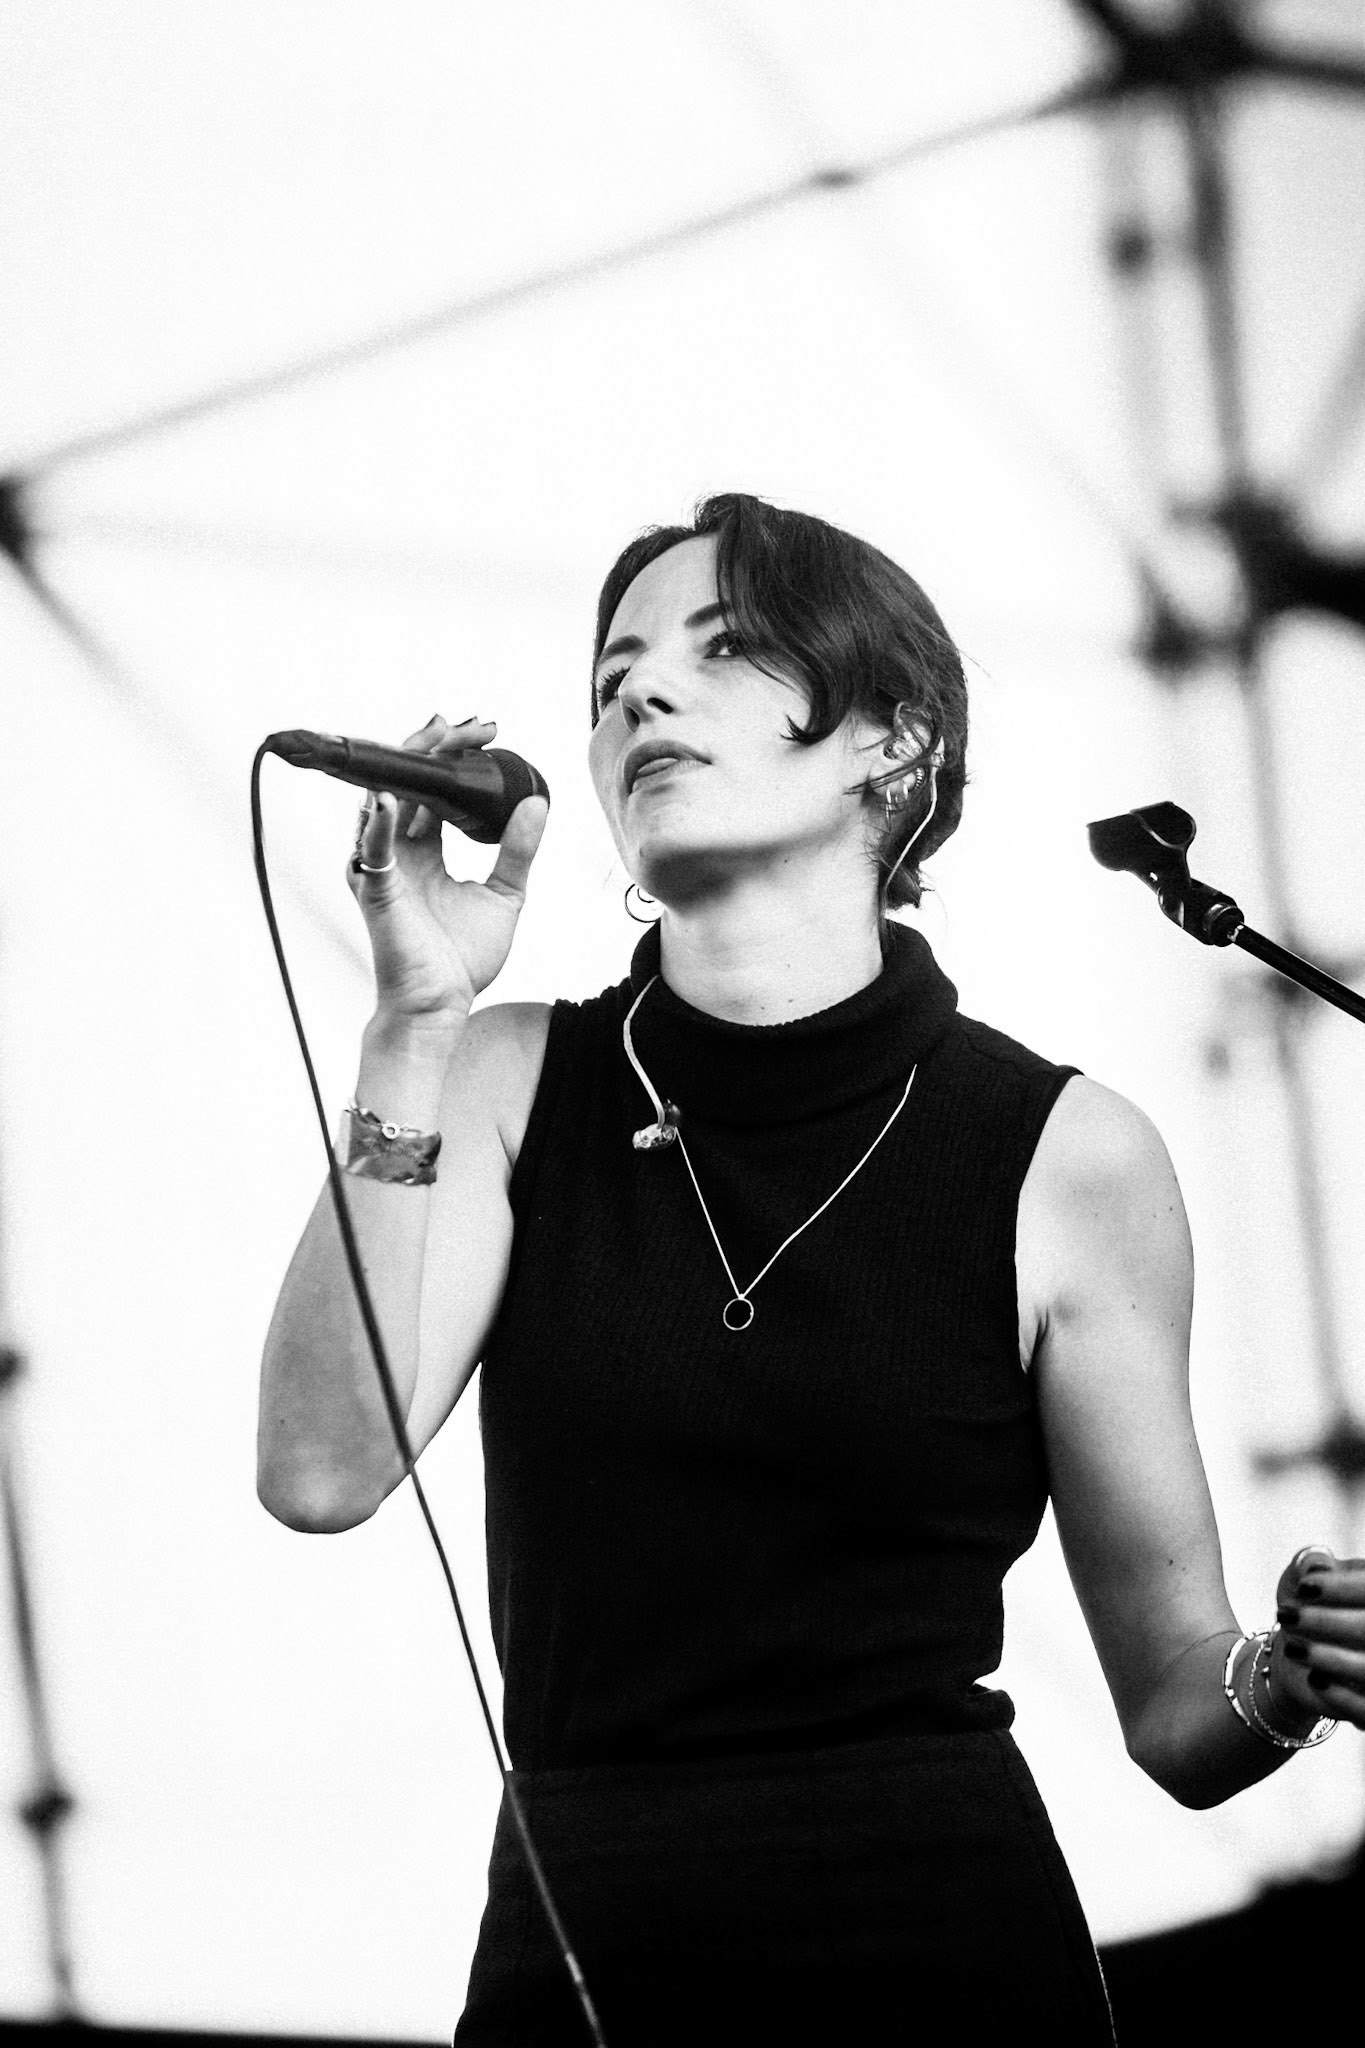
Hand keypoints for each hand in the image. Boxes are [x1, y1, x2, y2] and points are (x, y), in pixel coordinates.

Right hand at [347, 713, 549, 1022]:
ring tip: (438, 738)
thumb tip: (538, 804)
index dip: (453, 759)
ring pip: (382, 801)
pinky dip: (378, 823)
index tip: (488, 734)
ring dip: (408, 768)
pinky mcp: (375, 892)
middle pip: (405, 783)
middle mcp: (396, 852)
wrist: (441, 1008)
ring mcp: (381, 869)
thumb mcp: (504, 895)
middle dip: (432, 748)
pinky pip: (371, 851)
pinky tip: (393, 799)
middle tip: (472, 726)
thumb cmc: (460, 961)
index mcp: (423, 852)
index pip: (431, 790)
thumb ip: (518, 850)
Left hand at [1268, 1545, 1364, 1730]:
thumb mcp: (1302, 1579)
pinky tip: (1316, 1680)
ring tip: (1293, 1648)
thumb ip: (1310, 1564)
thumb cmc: (1308, 1605)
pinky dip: (1342, 1696)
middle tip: (1286, 1616)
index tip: (1305, 1586)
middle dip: (1327, 1622)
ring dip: (1330, 1658)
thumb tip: (1317, 1564)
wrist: (1298, 1652)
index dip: (1343, 1587)